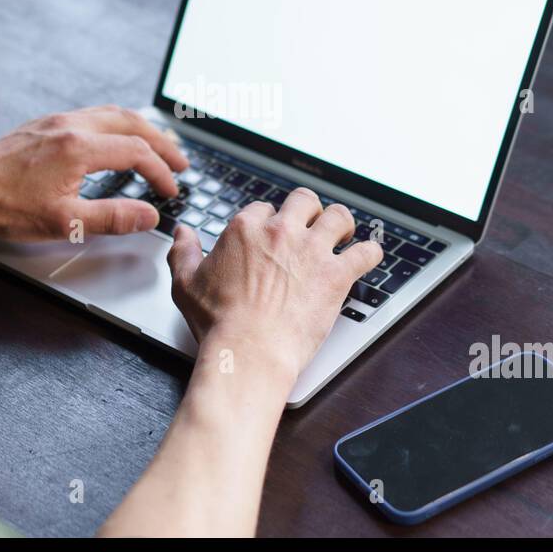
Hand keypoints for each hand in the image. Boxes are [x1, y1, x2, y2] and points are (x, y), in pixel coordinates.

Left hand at [0, 105, 187, 240]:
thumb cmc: (5, 207)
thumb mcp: (65, 222)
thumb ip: (113, 217)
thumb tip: (149, 215)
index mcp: (79, 147)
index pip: (137, 152)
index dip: (160, 172)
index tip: (170, 191)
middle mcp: (70, 125)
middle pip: (131, 123)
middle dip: (161, 143)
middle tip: (179, 163)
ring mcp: (56, 121)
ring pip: (111, 113)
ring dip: (140, 129)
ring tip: (156, 147)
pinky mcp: (43, 124)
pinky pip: (91, 114)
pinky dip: (116, 125)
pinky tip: (115, 139)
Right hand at [166, 188, 382, 386]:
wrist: (248, 350)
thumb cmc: (218, 322)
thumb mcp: (185, 284)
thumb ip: (183, 252)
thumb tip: (183, 233)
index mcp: (245, 229)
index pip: (263, 209)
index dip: (269, 222)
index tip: (271, 236)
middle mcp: (281, 232)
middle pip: (304, 201)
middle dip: (309, 211)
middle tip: (311, 226)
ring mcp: (312, 251)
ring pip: (339, 216)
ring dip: (342, 224)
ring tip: (343, 234)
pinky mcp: (336, 274)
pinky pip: (365, 252)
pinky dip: (370, 253)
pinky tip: (367, 256)